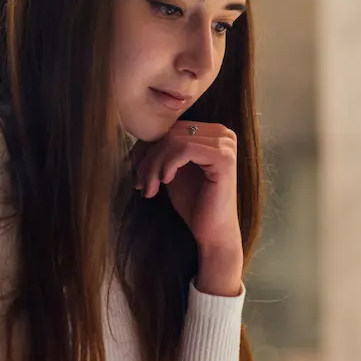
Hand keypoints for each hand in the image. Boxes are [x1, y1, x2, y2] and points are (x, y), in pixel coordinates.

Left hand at [132, 121, 242, 290]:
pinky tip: (166, 182)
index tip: (135, 170)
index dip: (148, 147)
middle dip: (149, 157)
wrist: (212, 231)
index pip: (171, 128)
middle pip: (171, 132)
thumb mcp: (171, 169)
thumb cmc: (193, 202)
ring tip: (149, 187)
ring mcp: (225, 144)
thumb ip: (161, 150)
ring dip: (155, 164)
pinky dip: (168, 165)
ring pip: (174, 140)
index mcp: (212, 132)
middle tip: (139, 182)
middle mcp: (222, 134)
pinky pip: (184, 149)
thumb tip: (137, 138)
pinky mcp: (223, 157)